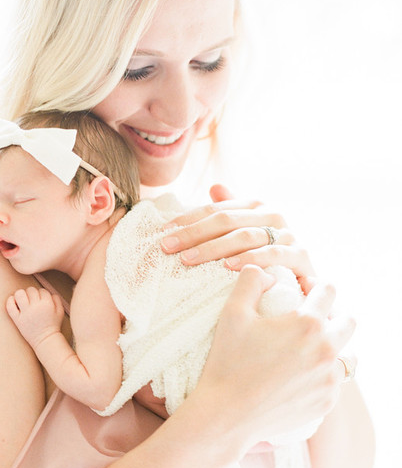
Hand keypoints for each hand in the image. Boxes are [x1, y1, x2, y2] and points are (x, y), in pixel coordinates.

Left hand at [6, 286, 64, 349]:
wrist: (45, 340)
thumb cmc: (53, 325)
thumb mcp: (60, 311)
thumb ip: (56, 299)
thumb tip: (48, 292)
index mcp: (47, 304)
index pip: (42, 290)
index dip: (41, 294)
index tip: (41, 301)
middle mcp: (36, 307)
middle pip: (30, 290)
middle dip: (32, 294)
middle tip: (32, 301)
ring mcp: (25, 313)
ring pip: (19, 294)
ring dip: (21, 295)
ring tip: (23, 300)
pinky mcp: (17, 319)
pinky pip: (10, 305)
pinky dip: (10, 301)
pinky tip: (14, 302)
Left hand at [160, 183, 313, 284]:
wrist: (305, 281)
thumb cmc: (268, 257)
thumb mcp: (247, 233)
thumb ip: (230, 211)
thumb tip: (214, 185)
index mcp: (255, 206)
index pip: (215, 209)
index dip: (188, 220)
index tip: (163, 233)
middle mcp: (273, 214)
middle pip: (226, 220)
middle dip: (193, 234)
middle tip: (168, 248)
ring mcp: (288, 234)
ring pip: (245, 237)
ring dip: (213, 248)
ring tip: (188, 259)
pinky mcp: (301, 255)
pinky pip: (272, 255)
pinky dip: (249, 259)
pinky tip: (228, 267)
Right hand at [195, 265, 354, 444]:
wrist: (227, 414)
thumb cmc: (228, 361)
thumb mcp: (232, 312)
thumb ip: (251, 280)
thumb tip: (269, 273)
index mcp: (307, 324)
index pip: (328, 291)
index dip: (314, 285)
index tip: (302, 289)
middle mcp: (326, 350)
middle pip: (347, 321)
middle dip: (332, 314)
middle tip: (309, 318)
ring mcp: (329, 379)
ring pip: (345, 353)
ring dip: (331, 345)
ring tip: (307, 347)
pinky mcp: (326, 401)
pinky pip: (335, 380)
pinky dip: (323, 373)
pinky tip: (300, 373)